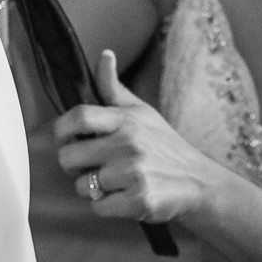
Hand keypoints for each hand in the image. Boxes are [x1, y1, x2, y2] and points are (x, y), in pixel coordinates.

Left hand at [53, 50, 220, 223]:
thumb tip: (104, 54)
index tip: (67, 139)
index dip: (62, 130)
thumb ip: (114, 88)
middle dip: (74, 166)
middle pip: (69, 157)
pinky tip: (125, 197)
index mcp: (126, 120)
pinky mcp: (139, 200)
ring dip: (93, 188)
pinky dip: (107, 206)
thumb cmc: (164, 146)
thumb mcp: (142, 112)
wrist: (200, 182)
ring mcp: (134, 173)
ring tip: (116, 182)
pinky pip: (98, 206)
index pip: (79, 117)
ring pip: (82, 185)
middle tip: (91, 166)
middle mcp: (129, 143)